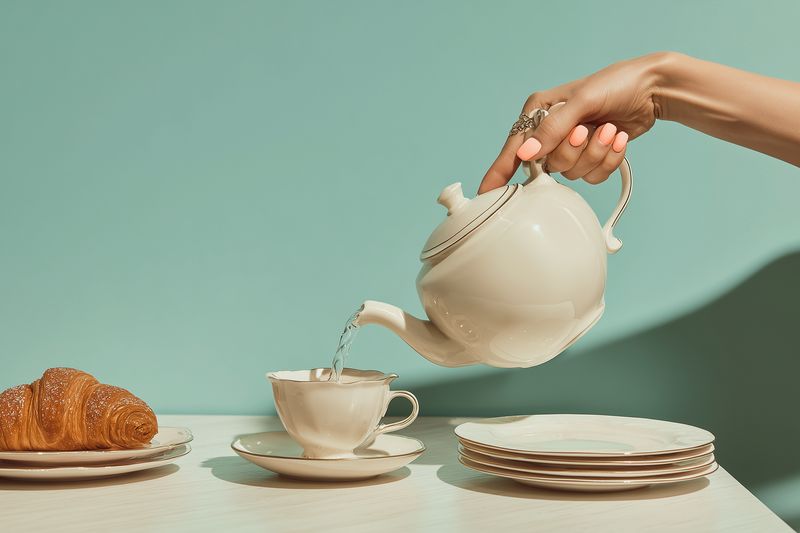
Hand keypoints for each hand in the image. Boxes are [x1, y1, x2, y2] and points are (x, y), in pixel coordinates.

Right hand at [479, 53, 666, 192]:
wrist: (652, 89)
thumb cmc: (615, 84)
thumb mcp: (581, 101)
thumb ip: (552, 129)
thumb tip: (526, 154)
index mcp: (539, 113)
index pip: (514, 149)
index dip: (499, 172)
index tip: (485, 194)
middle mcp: (551, 132)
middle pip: (548, 166)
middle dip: (573, 151)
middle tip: (587, 130)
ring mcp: (571, 146)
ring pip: (572, 173)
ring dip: (596, 153)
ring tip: (609, 129)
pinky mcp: (591, 157)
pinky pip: (592, 176)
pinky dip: (609, 160)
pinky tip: (617, 139)